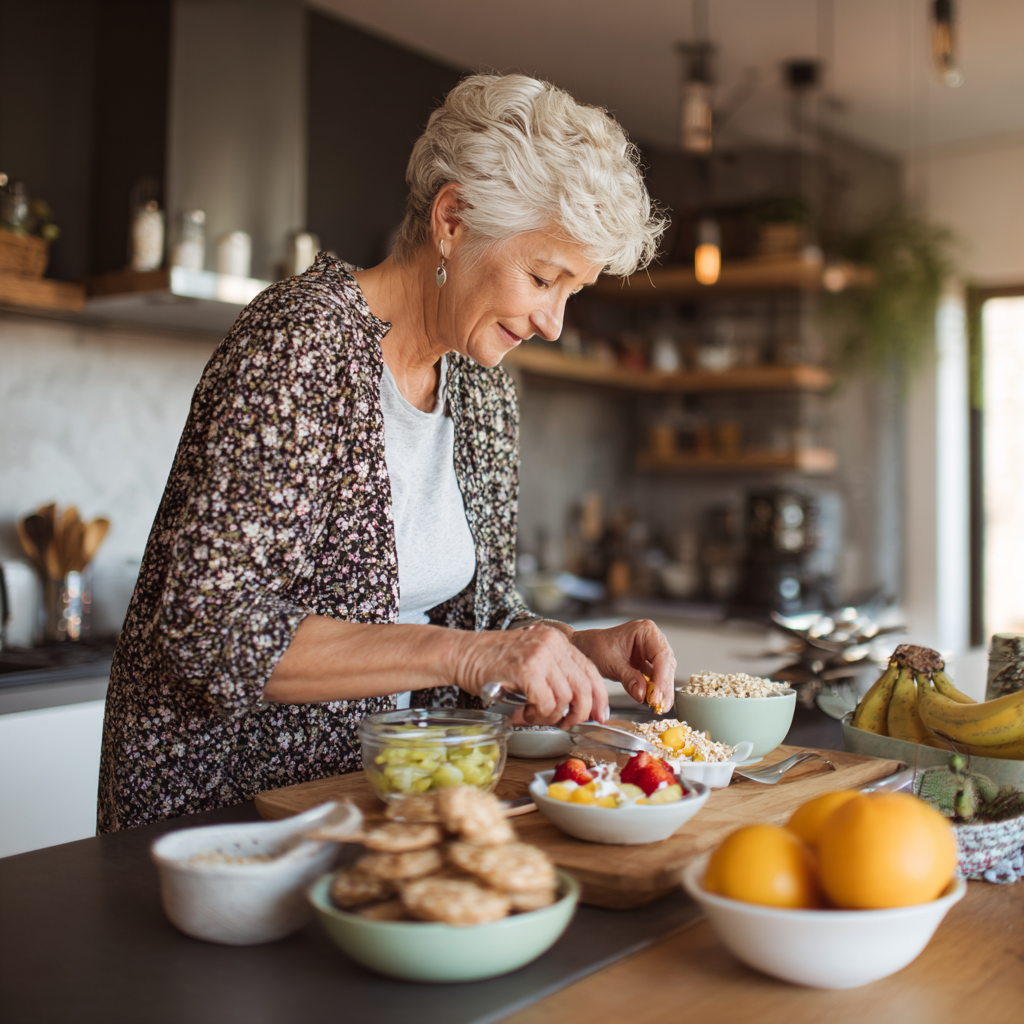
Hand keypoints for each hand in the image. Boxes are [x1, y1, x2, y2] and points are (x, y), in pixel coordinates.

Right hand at [452, 624, 608, 727]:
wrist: (460, 654)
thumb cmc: (490, 661)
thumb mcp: (530, 660)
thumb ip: (553, 675)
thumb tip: (576, 704)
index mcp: (556, 640)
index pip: (590, 670)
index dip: (599, 696)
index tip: (599, 715)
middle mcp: (552, 644)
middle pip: (584, 687)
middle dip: (579, 713)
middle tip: (565, 724)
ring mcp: (540, 655)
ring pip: (565, 699)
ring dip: (550, 717)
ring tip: (532, 717)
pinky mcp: (526, 670)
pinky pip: (546, 704)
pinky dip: (536, 716)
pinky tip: (522, 714)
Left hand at [570, 619, 676, 713]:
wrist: (584, 648)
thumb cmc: (595, 647)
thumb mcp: (610, 662)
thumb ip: (628, 677)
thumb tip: (643, 694)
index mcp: (646, 631)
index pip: (661, 655)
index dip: (661, 677)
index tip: (656, 696)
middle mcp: (652, 640)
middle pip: (666, 665)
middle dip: (663, 687)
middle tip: (660, 705)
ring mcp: (651, 653)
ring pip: (663, 673)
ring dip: (661, 691)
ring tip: (658, 707)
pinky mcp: (647, 665)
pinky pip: (655, 678)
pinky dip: (654, 691)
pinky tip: (653, 702)